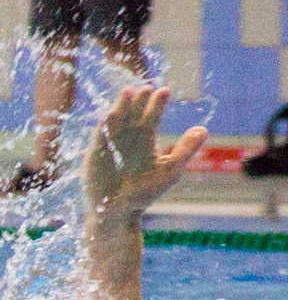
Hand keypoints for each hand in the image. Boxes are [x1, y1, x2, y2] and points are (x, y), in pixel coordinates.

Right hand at [83, 86, 206, 215]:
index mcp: (144, 140)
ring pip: (117, 120)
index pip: (151, 117)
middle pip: (133, 114)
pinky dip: (105, 125)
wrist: (118, 211)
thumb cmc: (145, 192)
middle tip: (147, 87)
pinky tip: (111, 114)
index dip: (157, 104)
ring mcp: (111, 144)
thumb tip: (204, 128)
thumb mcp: (170, 169)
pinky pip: (101, 136)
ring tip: (128, 91)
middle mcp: (127, 138)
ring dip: (121, 106)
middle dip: (139, 101)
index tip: (164, 91)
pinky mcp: (96, 153)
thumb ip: (185, 149)